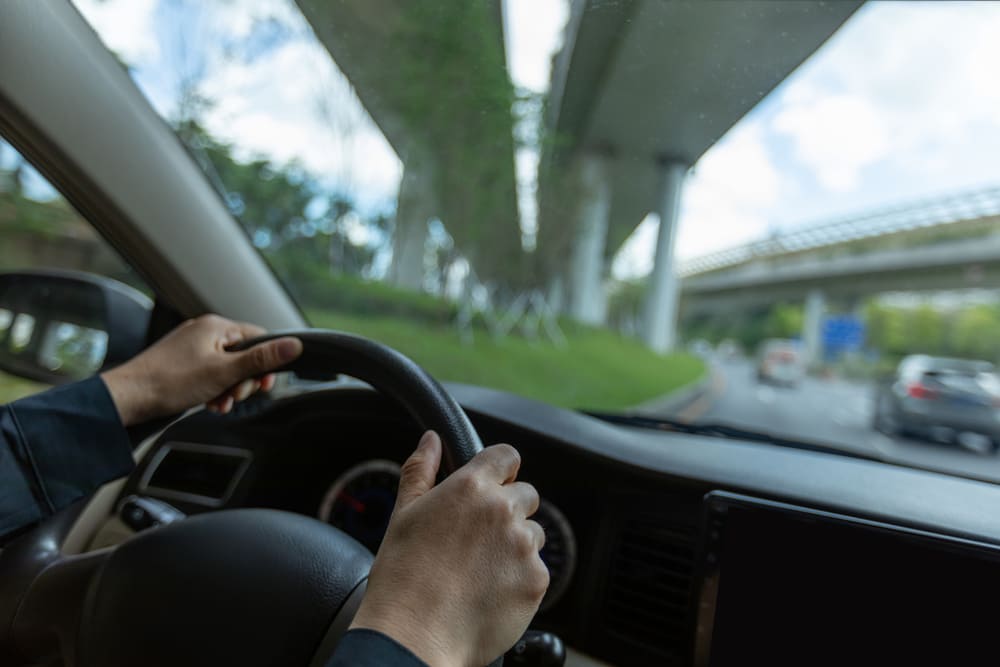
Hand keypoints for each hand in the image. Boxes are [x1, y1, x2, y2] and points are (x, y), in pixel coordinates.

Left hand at [101, 314, 302, 426]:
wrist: (129, 398)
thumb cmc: (170, 382)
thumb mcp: (224, 372)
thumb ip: (261, 359)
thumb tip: (294, 345)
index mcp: (216, 326)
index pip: (258, 338)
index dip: (266, 363)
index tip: (264, 383)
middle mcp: (204, 332)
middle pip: (243, 355)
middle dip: (244, 380)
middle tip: (236, 395)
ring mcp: (192, 348)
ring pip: (226, 368)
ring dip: (229, 389)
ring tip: (219, 403)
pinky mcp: (183, 364)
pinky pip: (210, 375)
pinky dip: (214, 390)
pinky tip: (209, 403)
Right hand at [351, 432, 548, 666]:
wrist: (415, 635)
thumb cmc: (402, 577)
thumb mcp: (404, 514)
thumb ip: (421, 470)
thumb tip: (431, 440)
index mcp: (470, 488)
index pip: (507, 456)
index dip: (501, 469)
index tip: (493, 483)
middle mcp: (502, 510)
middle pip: (526, 495)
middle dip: (509, 509)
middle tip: (479, 538)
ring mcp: (523, 545)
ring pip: (533, 534)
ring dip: (516, 545)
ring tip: (481, 570)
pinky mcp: (536, 579)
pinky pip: (537, 569)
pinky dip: (520, 578)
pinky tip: (490, 591)